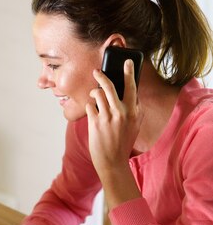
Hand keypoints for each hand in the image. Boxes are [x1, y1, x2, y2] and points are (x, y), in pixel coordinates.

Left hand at [85, 60, 142, 208]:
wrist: (113, 162)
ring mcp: (108, 117)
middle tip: (96, 71)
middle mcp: (122, 112)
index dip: (129, 72)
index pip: (132, 87)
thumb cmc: (122, 143)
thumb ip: (133, 110)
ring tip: (94, 95)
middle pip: (110, 86)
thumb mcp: (134, 126)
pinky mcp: (95, 123)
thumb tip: (129, 94)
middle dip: (102, 76)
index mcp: (134, 112)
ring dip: (94, 93)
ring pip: (97, 94)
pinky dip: (90, 107)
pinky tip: (93, 113)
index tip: (126, 62)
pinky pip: (90, 106)